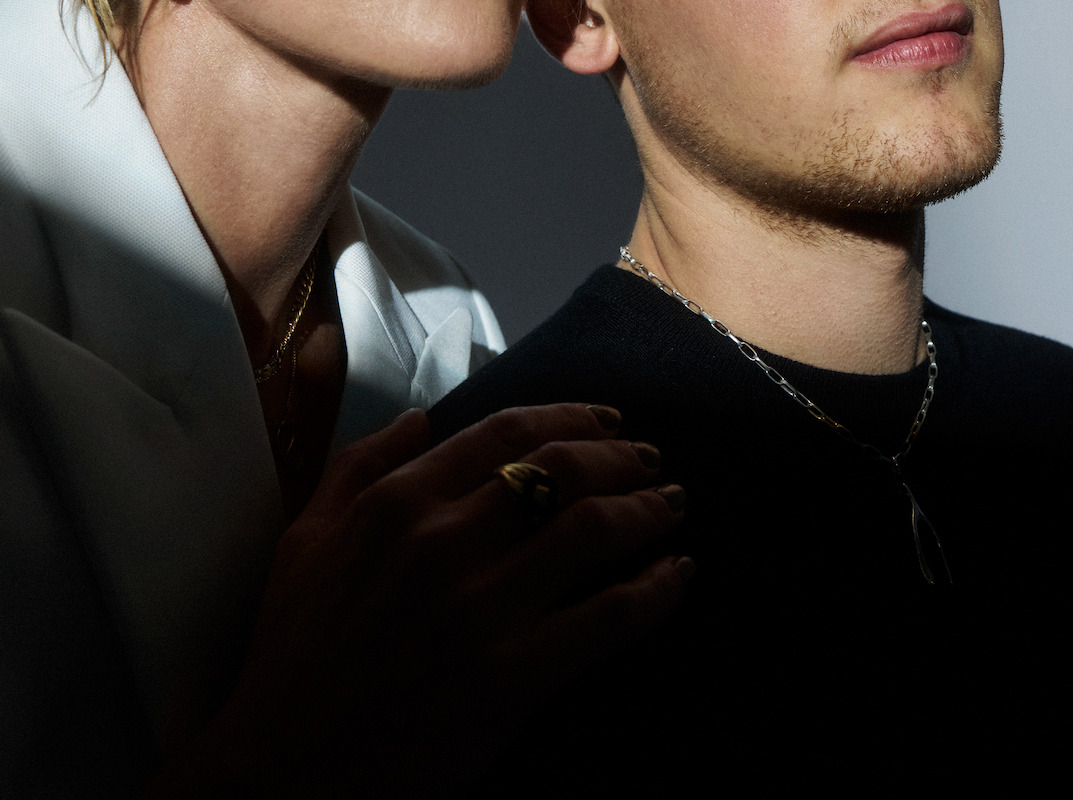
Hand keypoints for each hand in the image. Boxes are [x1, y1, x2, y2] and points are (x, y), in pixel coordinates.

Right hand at [152, 404, 688, 797]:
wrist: (285, 772)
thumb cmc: (293, 654)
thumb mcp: (303, 540)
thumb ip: (358, 466)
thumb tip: (420, 416)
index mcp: (397, 501)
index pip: (507, 433)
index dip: (571, 417)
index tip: (606, 420)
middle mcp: (445, 540)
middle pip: (562, 469)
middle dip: (620, 455)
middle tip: (650, 457)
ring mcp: (483, 608)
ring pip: (593, 530)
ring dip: (648, 509)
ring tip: (672, 504)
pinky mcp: (513, 676)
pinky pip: (608, 617)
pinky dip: (656, 590)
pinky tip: (678, 575)